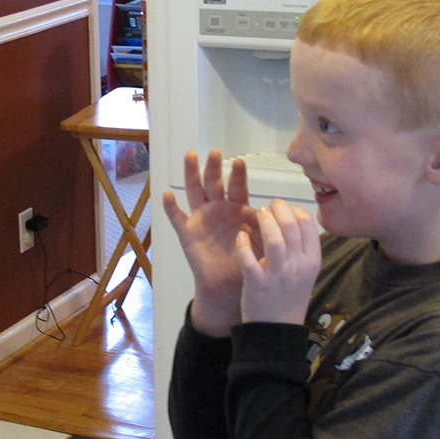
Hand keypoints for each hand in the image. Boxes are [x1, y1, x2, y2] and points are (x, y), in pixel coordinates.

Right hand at [163, 150, 260, 336]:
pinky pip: (177, 218)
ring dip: (192, 174)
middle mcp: (217, 208)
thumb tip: (272, 210)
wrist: (231, 286)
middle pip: (213, 182)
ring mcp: (201, 218)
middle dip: (214, 167)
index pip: (237, 186)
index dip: (237, 174)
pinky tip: (168, 194)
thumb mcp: (260, 241)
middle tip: (214, 152)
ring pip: (194, 191)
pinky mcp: (188, 233)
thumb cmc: (248, 261)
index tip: (240, 160)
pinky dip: (171, 207)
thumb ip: (263, 225)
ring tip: (191, 156)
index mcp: (236, 208)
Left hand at [236, 200, 320, 324]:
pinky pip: (249, 258)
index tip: (285, 208)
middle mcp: (298, 266)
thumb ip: (301, 248)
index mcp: (312, 261)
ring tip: (257, 213)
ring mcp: (278, 275)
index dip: (294, 209)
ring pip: (274, 239)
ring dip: (264, 220)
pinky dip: (243, 243)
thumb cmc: (289, 297)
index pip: (308, 224)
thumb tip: (292, 219)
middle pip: (291, 225)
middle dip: (278, 209)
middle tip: (269, 206)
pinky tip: (241, 236)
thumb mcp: (306, 273)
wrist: (277, 331)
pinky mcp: (257, 283)